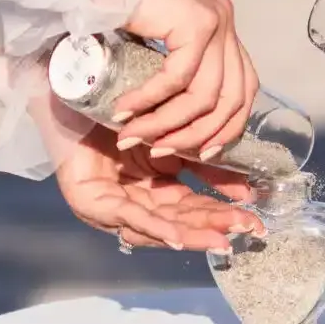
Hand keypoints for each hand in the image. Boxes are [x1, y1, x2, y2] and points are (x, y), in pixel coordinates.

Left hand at [56, 125, 262, 251]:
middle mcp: (128, 203)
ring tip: (222, 239)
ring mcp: (106, 207)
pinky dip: (155, 227)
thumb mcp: (168, 138)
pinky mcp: (89, 202)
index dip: (220, 215)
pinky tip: (179, 236)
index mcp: (147, 189)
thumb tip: (248, 187)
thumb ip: (202, 163)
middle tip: (248, 231)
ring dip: (192, 234)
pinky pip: (129, 215)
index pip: (189, 208)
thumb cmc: (114, 108)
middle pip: (177, 222)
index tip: (253, 220)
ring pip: (156, 225)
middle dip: (213, 228)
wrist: (71, 83)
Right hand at [111, 0, 258, 161]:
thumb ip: (170, 66)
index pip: (243, 87)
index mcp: (220, 25)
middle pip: (234, 98)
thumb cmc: (111, 0)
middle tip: (162, 151)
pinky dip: (151, 101)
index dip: (227, 127)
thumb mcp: (152, 41)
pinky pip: (178, 78)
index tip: (202, 154)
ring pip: (206, 95)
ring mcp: (215, 19)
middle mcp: (224, 20)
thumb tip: (174, 120)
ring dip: (168, 124)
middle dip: (200, 135)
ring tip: (136, 135)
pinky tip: (125, 111)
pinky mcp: (196, 21)